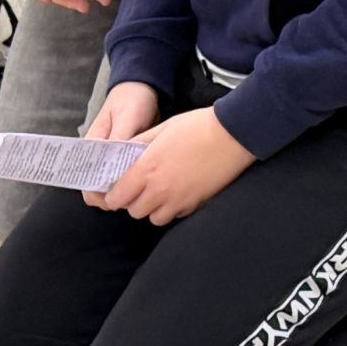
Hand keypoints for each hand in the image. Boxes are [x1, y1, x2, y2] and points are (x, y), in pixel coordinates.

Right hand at [81, 81, 164, 209]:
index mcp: (92, 145)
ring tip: (141, 192)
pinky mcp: (128, 158)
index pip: (85, 176)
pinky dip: (134, 183)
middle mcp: (100, 155)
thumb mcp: (126, 117)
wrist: (144, 88)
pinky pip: (128, 176)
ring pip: (113, 184)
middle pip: (98, 186)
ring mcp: (114, 158)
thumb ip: (120, 138)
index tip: (113, 197)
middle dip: (111, 196)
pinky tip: (146, 185)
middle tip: (131, 198)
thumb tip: (113, 163)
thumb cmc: (131, 100)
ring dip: (124, 191)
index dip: (96, 191)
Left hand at [97, 105, 252, 224]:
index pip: (117, 198)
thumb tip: (122, 155)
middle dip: (133, 202)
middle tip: (139, 188)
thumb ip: (138, 144)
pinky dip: (172, 209)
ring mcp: (178, 200)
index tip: (117, 189)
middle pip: (134, 211)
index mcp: (146, 169)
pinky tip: (178, 193)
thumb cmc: (197, 126)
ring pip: (153, 218)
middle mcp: (159, 190)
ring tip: (159, 193)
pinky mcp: (195, 204)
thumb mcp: (161, 129)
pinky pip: (175, 215)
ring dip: (152, 208)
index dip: (114, 196)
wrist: (233, 134)